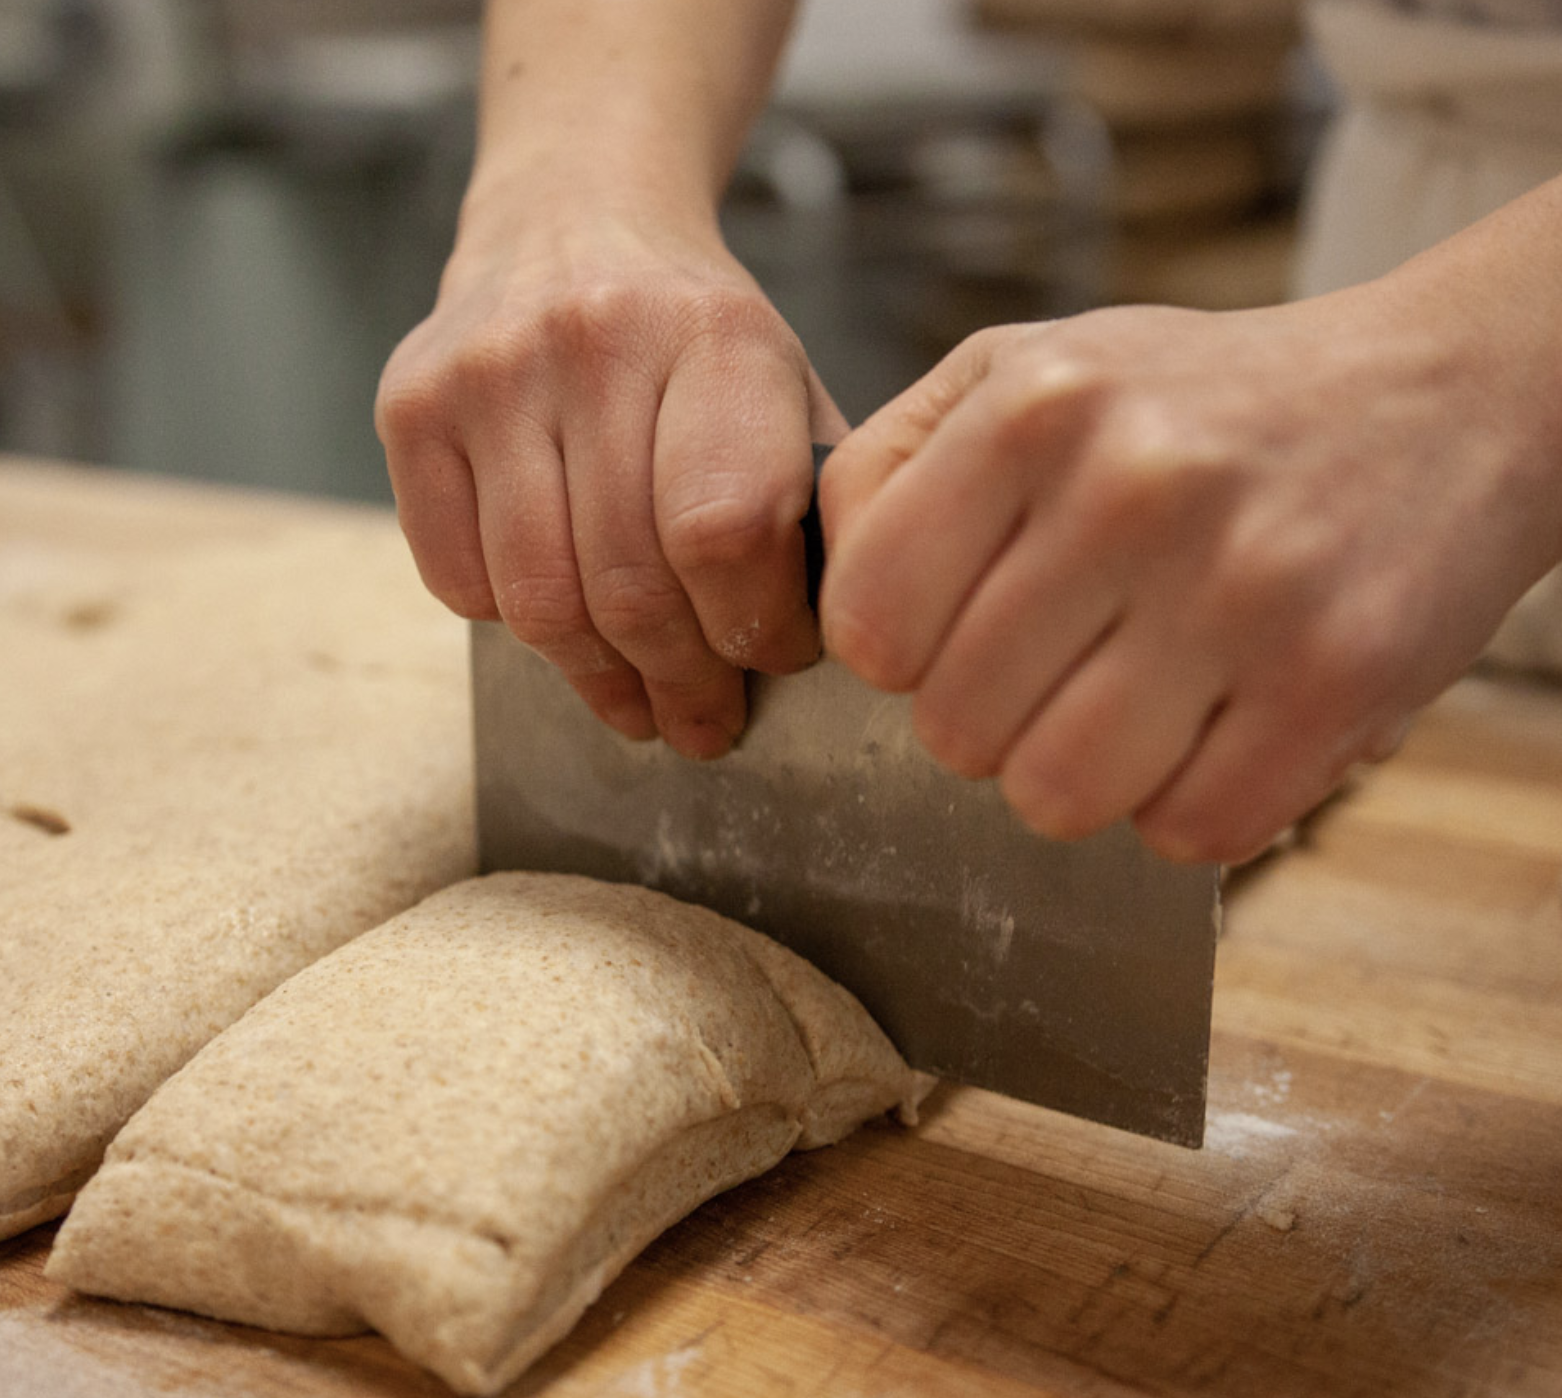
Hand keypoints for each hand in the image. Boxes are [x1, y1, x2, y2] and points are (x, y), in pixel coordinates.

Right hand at [377, 204, 845, 758]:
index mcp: (716, 336)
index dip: (756, 628)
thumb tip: (822, 641)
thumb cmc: (695, 336)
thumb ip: (814, 502)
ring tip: (641, 708)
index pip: (726, 533)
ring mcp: (487, 373)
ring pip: (540, 601)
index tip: (778, 657)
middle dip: (680, 683)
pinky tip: (564, 626)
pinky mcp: (411, 406)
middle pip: (630, 587)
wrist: (572, 220)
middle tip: (705, 723)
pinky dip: (516, 629)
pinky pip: (458, 581)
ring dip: (600, 681)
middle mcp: (592, 342)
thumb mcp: (786, 384)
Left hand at [818, 286, 1561, 862]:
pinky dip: (1186, 803)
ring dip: (1075, 776)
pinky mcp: (1337, 679)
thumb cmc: (1194, 403)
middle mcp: (1134, 487)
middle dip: (987, 720)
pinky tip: (1211, 726)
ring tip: (1124, 705)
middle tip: (1053, 669)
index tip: (948, 634)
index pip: (867, 621)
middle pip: (955, 726)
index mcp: (1035, 406)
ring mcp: (1243, 587)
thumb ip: (891, 470)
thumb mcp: (1023, 372)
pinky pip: (1190, 832)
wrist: (1437, 397)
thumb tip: (818, 605)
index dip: (895, 655)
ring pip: (1057, 795)